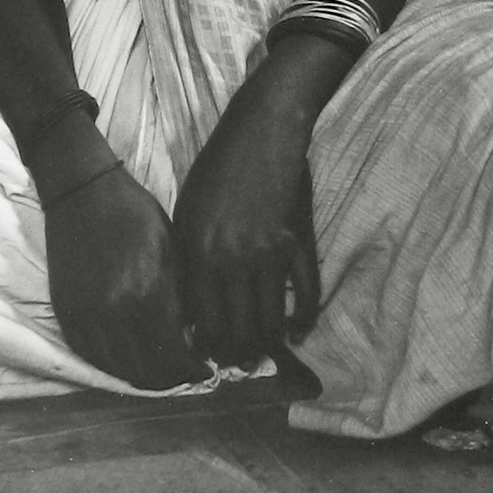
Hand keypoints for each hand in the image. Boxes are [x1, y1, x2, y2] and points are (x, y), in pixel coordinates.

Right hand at [43, 164, 210, 389]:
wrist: (80, 192)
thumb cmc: (133, 212)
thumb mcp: (170, 246)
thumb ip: (182, 295)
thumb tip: (195, 335)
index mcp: (146, 292)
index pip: (175, 355)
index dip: (193, 370)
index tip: (205, 369)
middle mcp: (114, 312)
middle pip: (147, 372)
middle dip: (171, 380)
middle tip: (185, 374)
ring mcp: (86, 317)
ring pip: (118, 371)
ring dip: (143, 378)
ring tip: (161, 370)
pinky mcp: (67, 315)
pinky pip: (91, 358)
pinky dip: (113, 366)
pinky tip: (130, 358)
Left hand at [174, 48, 338, 367]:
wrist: (262, 128)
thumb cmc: (218, 166)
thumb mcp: (188, 209)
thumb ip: (188, 257)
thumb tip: (192, 307)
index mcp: (198, 249)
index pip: (201, 319)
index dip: (206, 347)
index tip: (209, 360)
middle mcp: (231, 257)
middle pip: (236, 327)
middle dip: (237, 355)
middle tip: (240, 364)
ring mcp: (269, 251)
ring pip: (270, 318)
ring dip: (268, 343)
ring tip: (266, 354)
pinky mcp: (298, 241)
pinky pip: (305, 293)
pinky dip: (304, 318)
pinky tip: (299, 331)